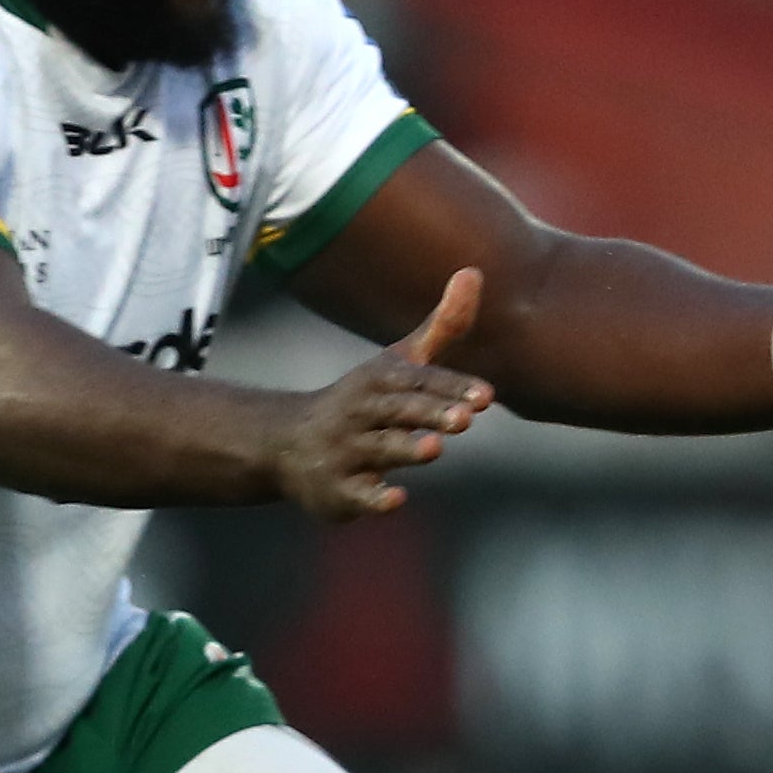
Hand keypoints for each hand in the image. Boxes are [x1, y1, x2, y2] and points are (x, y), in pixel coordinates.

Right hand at [275, 267, 491, 519]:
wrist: (286, 444)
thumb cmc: (363, 401)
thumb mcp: (400, 362)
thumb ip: (442, 327)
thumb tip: (474, 271)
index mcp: (379, 380)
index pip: (418, 381)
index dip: (451, 388)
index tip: (486, 396)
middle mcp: (361, 412)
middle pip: (398, 411)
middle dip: (429, 413)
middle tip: (466, 419)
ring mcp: (346, 451)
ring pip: (378, 449)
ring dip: (404, 448)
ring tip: (434, 448)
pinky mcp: (337, 490)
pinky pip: (356, 495)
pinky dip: (374, 498)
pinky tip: (396, 500)